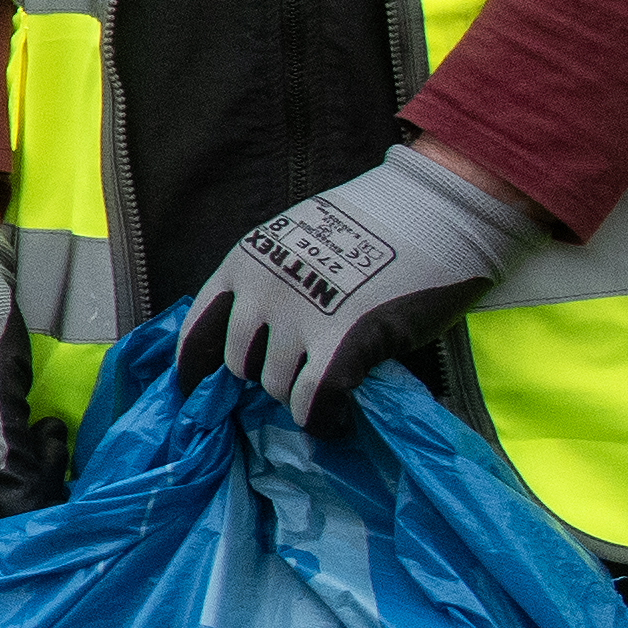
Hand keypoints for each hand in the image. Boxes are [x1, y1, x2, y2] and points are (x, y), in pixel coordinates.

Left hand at [170, 143, 537, 423]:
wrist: (433, 206)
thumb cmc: (376, 222)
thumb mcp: (300, 241)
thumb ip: (276, 283)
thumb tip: (266, 338)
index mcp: (244, 262)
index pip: (198, 328)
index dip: (196, 366)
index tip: (195, 389)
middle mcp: (260, 292)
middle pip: (240, 364)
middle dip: (267, 376)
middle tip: (301, 377)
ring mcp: (297, 318)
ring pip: (277, 387)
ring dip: (300, 398)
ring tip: (327, 395)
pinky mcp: (340, 343)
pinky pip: (315, 401)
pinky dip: (324, 419)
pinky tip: (339, 420)